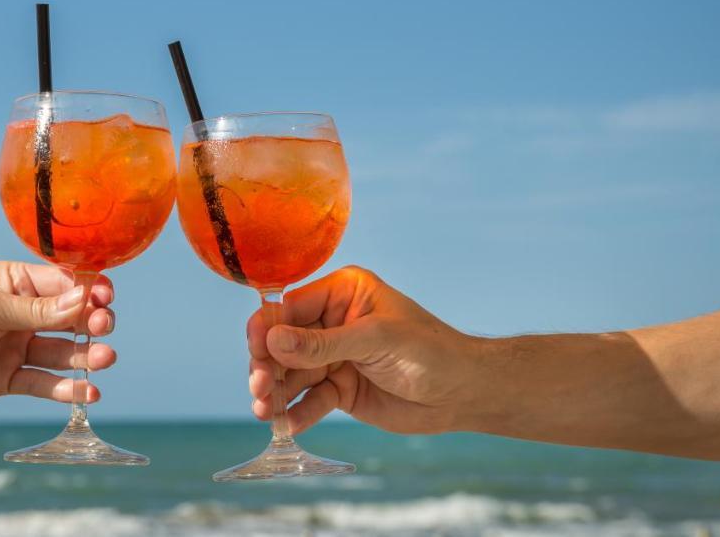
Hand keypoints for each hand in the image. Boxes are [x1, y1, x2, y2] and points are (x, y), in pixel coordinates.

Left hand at [0, 262, 115, 402]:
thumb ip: (36, 311)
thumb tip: (84, 302)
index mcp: (17, 282)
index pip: (63, 285)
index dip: (88, 291)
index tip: (106, 297)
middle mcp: (22, 315)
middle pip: (68, 319)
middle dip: (91, 323)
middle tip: (103, 327)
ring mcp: (16, 347)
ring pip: (60, 353)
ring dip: (86, 356)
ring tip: (105, 359)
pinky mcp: (6, 379)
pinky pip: (42, 384)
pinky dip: (66, 389)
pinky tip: (89, 392)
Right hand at [248, 266, 480, 434]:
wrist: (463, 393)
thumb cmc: (429, 351)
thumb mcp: (375, 340)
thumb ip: (322, 343)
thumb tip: (272, 341)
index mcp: (342, 293)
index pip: (291, 307)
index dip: (269, 329)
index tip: (256, 351)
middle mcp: (332, 322)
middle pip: (284, 343)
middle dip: (268, 366)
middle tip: (260, 390)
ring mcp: (334, 357)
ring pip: (291, 374)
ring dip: (276, 393)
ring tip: (266, 412)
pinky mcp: (340, 389)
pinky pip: (310, 400)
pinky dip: (297, 413)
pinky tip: (289, 426)